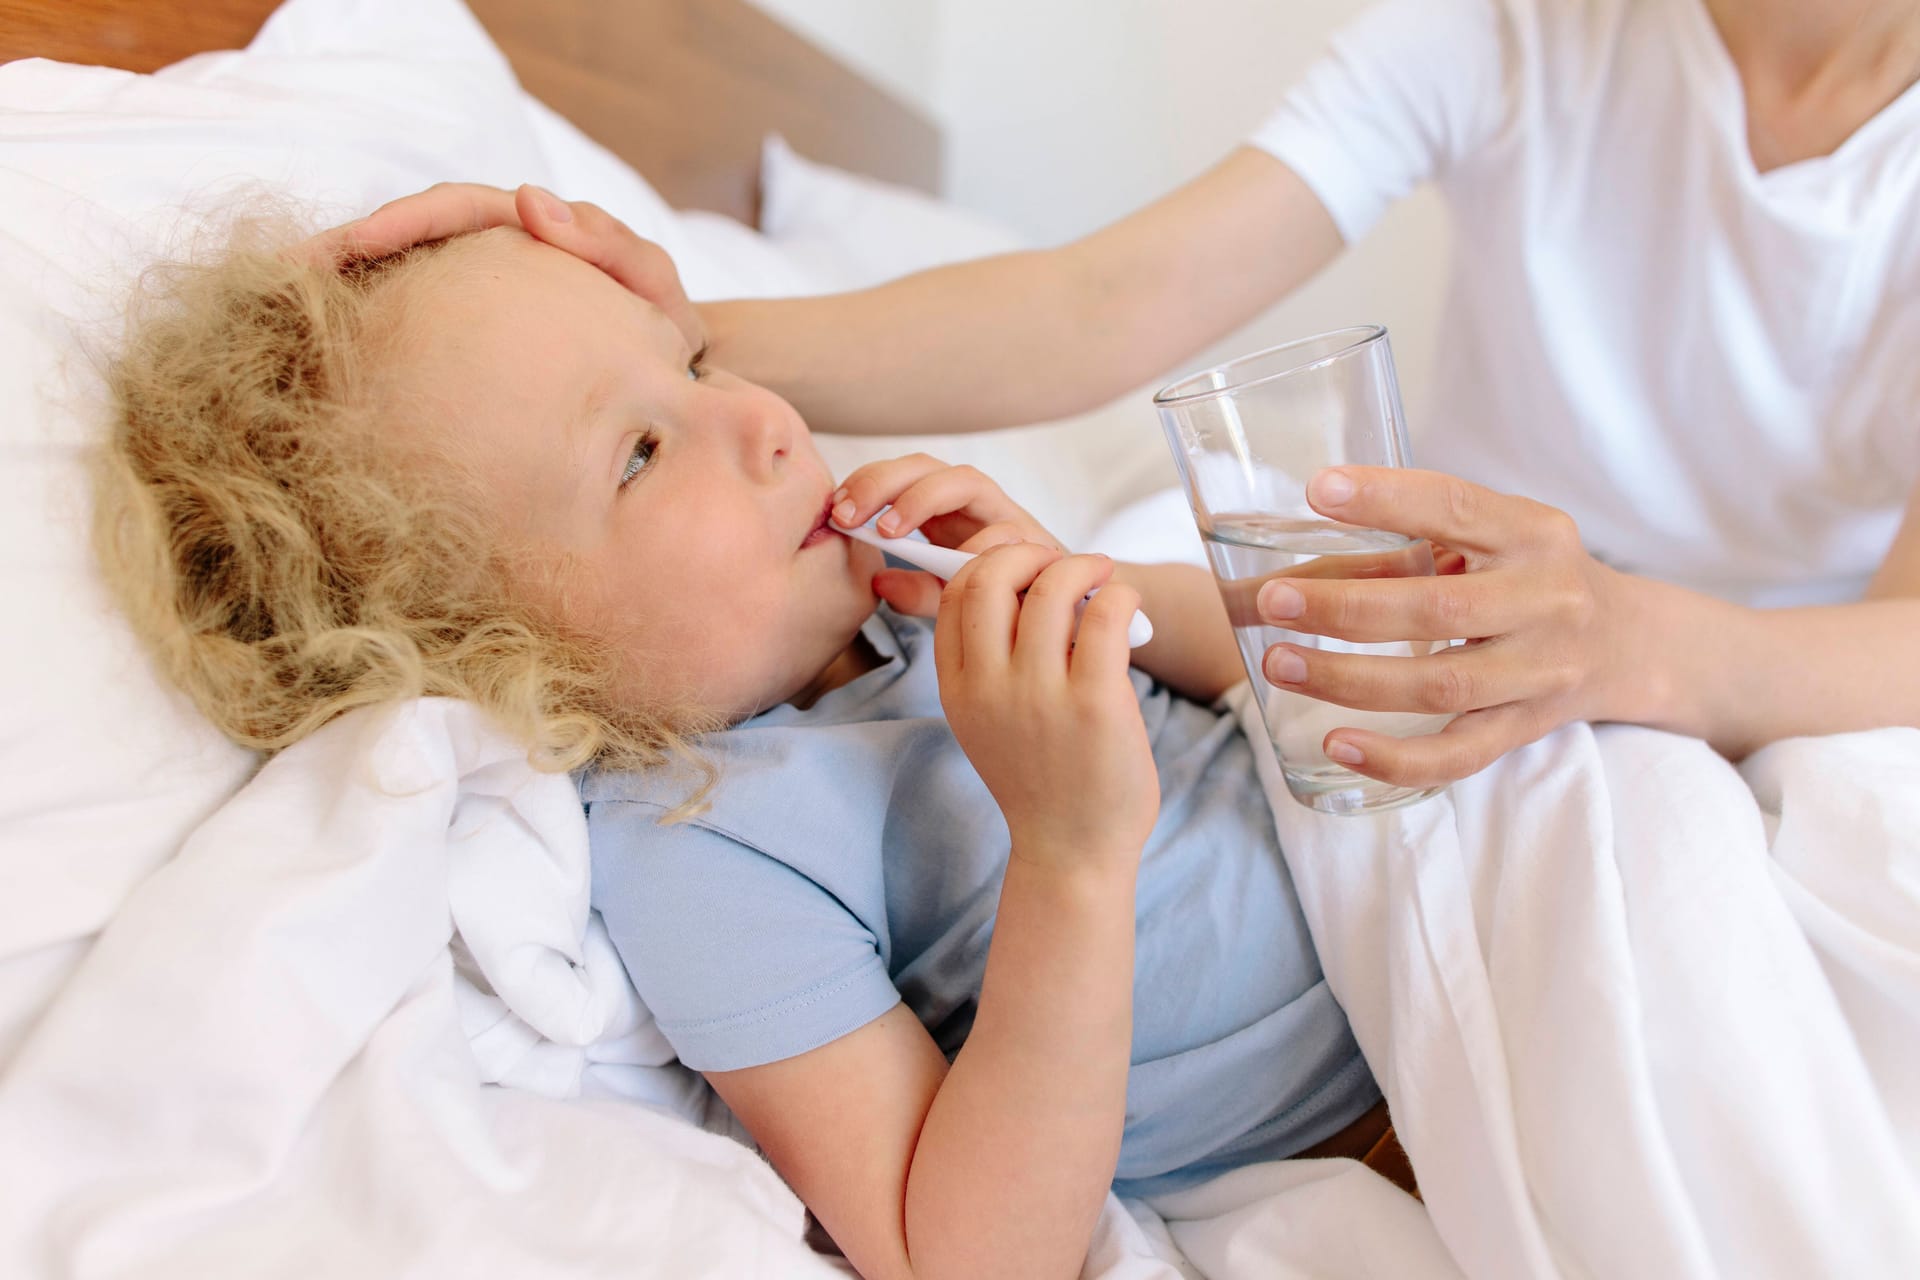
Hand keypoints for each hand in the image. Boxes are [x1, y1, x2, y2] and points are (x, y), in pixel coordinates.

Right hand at [303, 182, 704, 352]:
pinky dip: (370, 333)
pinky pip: (410, 322)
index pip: (454, 210)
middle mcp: (496, 253)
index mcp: (533, 231)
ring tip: (281, 309)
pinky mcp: (462, 334)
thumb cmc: (663, 337)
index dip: (399, 221)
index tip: (352, 243)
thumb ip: (613, 250)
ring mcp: (475, 292)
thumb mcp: (655, 296)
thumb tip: (530, 200)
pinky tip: (324, 358)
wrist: (669, 388)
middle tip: (287, 274)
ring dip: (344, 290)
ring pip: (400, 279)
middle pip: (408, 237)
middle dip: (344, 251)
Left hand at [830, 454, 1064, 616]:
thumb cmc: (1007, 607)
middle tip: (849, 516)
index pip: (899, 478)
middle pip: (926, 467)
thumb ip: (917, 593)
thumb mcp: (951, 604)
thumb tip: (878, 584)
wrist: (1074, 621)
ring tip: (890, 531)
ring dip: (922, 498)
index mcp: (944, 513)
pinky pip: (1009, 529)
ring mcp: (1007, 516)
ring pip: (967, 480)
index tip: (834, 513)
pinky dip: (979, 543)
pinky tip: (949, 565)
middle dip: (883, 482)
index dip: (866, 484)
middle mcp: (974, 505)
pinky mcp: (1038, 540)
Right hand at [935, 542, 1158, 863]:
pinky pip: (1104, 615)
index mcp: (958, 688)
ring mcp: (1039, 695)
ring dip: (1082, 564)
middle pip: (990, 576)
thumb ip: (987, 661)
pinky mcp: (1094, 702)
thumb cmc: (1040, 778)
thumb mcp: (986, 720)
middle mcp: (989, 687)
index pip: (954, 591)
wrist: (1072, 849)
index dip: (990, 559)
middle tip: (1060, 561)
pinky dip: (1119, 594)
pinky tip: (1126, 605)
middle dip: (1027, 550)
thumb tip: (1013, 584)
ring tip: (1101, 574)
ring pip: (1050, 587)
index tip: (1024, 562)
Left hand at [1255, 467, 1636, 787]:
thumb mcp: (1501, 535)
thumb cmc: (1531, 576)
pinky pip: (1458, 755)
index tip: (1317, 489)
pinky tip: (1337, 744)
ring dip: (1349, 679)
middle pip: (1437, 608)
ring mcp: (1540, 672)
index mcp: (1533, 533)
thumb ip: (1424, 535)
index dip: (1387, 499)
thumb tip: (1301, 541)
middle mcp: (1546, 600)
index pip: (1457, 507)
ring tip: (1280, 664)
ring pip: (1439, 686)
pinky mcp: (1526, 728)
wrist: (1629, 643)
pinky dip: (1395, 757)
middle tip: (1273, 599)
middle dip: (1345, 606)